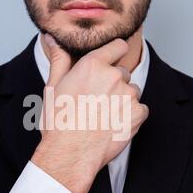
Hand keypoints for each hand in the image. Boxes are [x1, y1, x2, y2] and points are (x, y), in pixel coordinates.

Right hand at [31, 34, 148, 192]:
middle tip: (96, 101)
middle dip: (113, 83)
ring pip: (132, 92)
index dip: (114, 54)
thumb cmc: (59, 122)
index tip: (110, 63)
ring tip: (103, 115)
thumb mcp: (54, 87)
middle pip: (123, 72)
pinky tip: (113, 124)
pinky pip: (141, 109)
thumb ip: (59, 59)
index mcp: (93, 65)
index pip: (118, 46)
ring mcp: (128, 95)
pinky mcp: (138, 114)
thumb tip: (51, 38)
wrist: (70, 154)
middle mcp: (114, 76)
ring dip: (123, 100)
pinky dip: (131, 116)